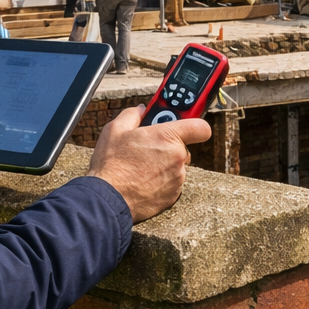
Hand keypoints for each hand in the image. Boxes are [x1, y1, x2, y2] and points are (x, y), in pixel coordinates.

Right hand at [87, 105, 210, 222]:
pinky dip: (161, 182)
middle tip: (148, 149)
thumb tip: (141, 110)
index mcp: (167, 137)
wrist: (108, 198)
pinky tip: (142, 181)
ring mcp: (177, 178)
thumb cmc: (111, 165)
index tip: (186, 125)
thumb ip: (132, 115)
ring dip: (164, 166)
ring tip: (141, 168)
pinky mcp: (173, 195)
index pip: (200, 127)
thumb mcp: (115, 129)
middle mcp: (178, 157)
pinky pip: (171, 183)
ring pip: (176, 167)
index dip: (194, 125)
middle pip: (183, 147)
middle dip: (168, 147)